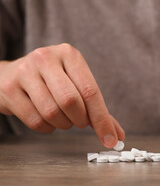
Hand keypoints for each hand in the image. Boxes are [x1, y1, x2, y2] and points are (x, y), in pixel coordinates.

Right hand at [0, 43, 124, 146]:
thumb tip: (117, 134)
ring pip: (52, 112)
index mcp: (69, 54)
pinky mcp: (9, 89)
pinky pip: (35, 120)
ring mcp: (25, 71)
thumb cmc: (52, 80)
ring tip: (63, 118)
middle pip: (71, 101)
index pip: (90, 90)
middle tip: (80, 122)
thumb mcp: (76, 83)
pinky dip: (46, 128)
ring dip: (63, 124)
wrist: (11, 74)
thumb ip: (98, 108)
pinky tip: (47, 119)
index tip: (110, 139)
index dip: (102, 119)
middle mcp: (46, 58)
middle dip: (80, 120)